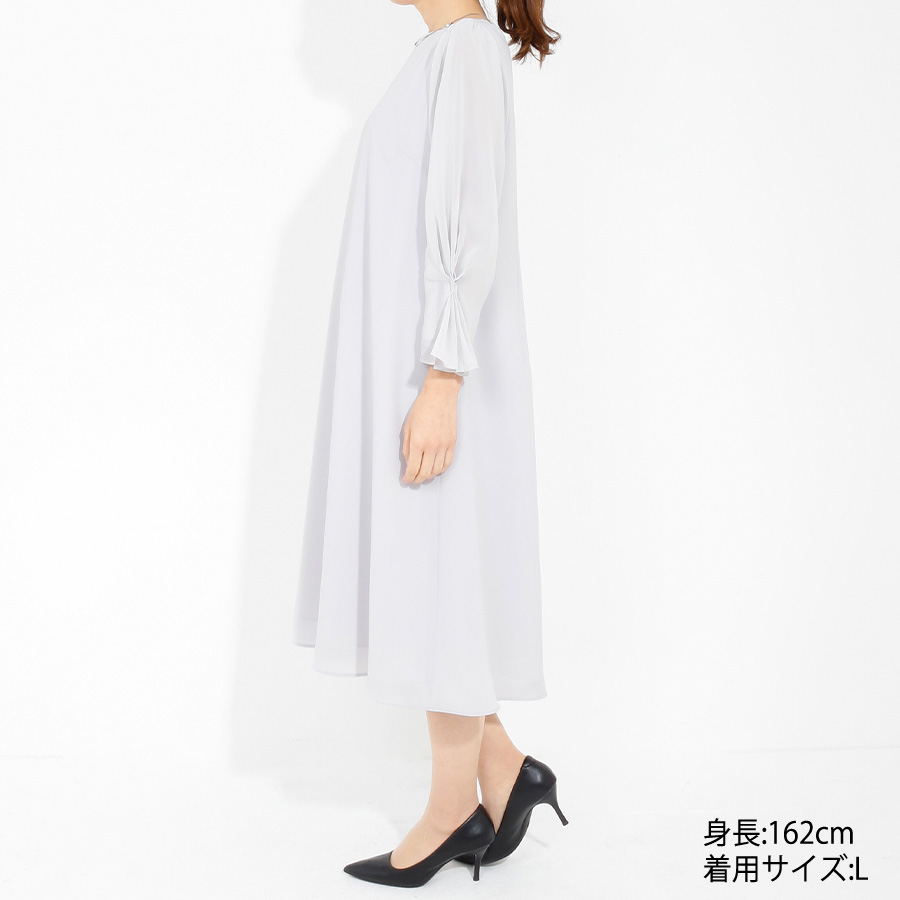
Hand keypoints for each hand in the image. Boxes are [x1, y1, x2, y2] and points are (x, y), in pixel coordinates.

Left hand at [401, 367, 461, 483]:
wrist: (440, 396)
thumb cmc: (423, 407)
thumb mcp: (408, 427)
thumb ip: (407, 447)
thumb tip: (409, 461)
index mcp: (418, 442)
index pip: (413, 468)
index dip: (409, 478)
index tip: (406, 480)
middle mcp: (432, 446)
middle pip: (425, 473)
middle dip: (417, 479)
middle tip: (413, 480)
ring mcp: (444, 445)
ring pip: (437, 470)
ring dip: (429, 476)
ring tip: (423, 475)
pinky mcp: (452, 443)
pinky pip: (448, 462)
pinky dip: (441, 469)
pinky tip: (436, 469)